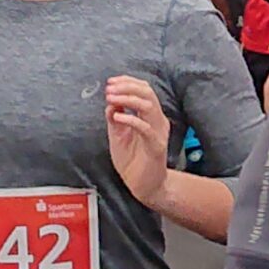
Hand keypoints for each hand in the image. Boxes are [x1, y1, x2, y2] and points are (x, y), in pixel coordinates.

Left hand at [105, 75, 171, 208]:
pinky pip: (146, 128)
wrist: (144, 186)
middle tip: (110, 88)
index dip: (128, 82)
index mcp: (150, 115)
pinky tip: (117, 117)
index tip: (111, 82)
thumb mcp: (118, 135)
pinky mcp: (156, 146)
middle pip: (148, 93)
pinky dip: (131, 119)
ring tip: (111, 98)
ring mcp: (158, 132)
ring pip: (148, 106)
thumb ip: (115, 117)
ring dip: (128, 99)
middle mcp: (157, 120)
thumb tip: (110, 101)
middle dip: (127, 87)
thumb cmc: (133, 161)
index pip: (144, 90)